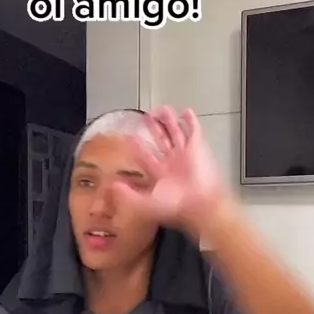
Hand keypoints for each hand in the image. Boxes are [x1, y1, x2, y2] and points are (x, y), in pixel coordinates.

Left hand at [113, 105, 229, 235]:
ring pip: (176, 133)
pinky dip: (191, 121)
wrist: (200, 204)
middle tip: (147, 116)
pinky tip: (186, 112)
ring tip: (163, 109)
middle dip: (154, 129)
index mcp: (160, 174)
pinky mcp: (197, 148)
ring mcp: (185, 154)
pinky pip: (194, 131)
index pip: (147, 157)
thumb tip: (113, 186)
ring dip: (169, 121)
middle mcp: (172, 162)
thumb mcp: (146, 202)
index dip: (139, 148)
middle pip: (161, 141)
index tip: (132, 137)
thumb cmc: (175, 205)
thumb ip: (128, 195)